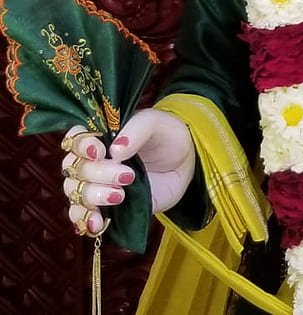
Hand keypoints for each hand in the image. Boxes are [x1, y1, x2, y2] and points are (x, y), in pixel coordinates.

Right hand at [61, 108, 195, 234]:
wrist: (184, 164)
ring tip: (120, 195)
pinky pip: (82, 216)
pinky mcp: (105, 206)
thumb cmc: (167, 136)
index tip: (100, 152)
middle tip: (128, 176)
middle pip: (75, 168)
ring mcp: (97, 184)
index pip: (75, 139)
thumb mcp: (156, 124)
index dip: (81, 146)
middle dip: (98, 173)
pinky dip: (85, 220)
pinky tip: (98, 222)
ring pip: (75, 192)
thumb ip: (136, 130)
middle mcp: (92, 160)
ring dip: (93, 196)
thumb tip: (115, 151)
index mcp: (101, 134)